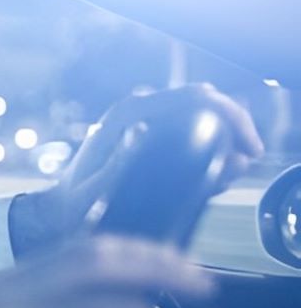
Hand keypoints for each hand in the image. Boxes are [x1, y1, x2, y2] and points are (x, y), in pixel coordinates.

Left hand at [9, 84, 263, 256]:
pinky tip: (215, 170)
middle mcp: (136, 111)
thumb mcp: (94, 190)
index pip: (194, 97)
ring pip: (199, 114)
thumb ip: (120, 165)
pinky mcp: (146, 134)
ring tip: (229, 170)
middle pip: (202, 101)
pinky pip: (187, 128)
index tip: (249, 149)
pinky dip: (208, 145)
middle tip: (244, 161)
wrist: (58, 210)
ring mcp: (142, 121)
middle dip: (233, 127)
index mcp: (127, 116)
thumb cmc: (74, 204)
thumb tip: (145, 133)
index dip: (232, 116)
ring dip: (223, 137)